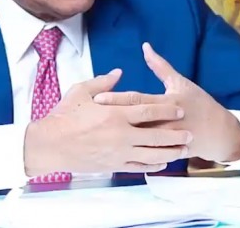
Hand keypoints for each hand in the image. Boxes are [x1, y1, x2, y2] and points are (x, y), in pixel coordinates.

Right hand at [23, 69, 191, 176]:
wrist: (49, 145)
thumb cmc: (63, 117)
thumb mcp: (81, 92)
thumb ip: (103, 82)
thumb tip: (118, 72)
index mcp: (115, 114)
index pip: (148, 110)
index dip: (167, 110)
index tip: (180, 108)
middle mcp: (121, 135)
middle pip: (156, 135)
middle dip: (175, 134)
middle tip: (190, 133)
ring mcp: (118, 152)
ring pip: (151, 154)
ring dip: (170, 152)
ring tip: (183, 149)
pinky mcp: (112, 165)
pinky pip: (138, 167)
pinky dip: (153, 165)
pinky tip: (162, 162)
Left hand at [93, 43, 239, 162]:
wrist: (218, 132)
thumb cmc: (198, 103)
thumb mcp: (180, 82)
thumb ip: (160, 66)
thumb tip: (145, 47)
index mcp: (168, 102)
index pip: (138, 100)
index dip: (117, 98)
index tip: (97, 98)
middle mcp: (166, 122)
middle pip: (134, 121)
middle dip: (111, 119)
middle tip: (89, 117)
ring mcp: (166, 140)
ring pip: (138, 141)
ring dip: (118, 138)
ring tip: (97, 135)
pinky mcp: (167, 153)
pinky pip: (146, 156)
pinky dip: (130, 154)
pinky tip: (112, 153)